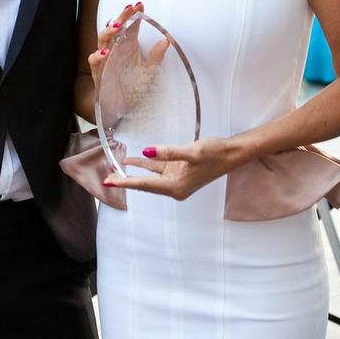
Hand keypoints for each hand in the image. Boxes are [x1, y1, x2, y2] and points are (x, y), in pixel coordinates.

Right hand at [88, 3, 168, 130]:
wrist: (122, 109)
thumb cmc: (134, 88)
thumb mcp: (150, 72)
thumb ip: (156, 56)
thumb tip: (167, 40)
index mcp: (129, 46)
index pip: (130, 26)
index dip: (133, 15)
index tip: (140, 5)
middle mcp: (116, 49)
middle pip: (116, 27)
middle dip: (121, 16)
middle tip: (130, 8)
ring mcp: (105, 58)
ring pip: (103, 39)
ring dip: (109, 31)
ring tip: (118, 26)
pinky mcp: (98, 71)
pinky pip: (94, 60)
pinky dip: (98, 55)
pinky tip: (105, 52)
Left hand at [103, 136, 239, 199]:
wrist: (233, 153)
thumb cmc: (215, 153)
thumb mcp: (191, 151)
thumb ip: (167, 152)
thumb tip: (146, 152)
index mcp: (176, 186)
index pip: (144, 185)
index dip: (124, 183)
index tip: (108, 183)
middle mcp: (175, 186)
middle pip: (144, 184)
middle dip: (126, 180)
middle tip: (107, 177)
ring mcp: (177, 179)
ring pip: (150, 176)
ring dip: (135, 170)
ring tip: (117, 166)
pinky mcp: (179, 171)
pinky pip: (158, 168)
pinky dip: (146, 164)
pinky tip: (136, 159)